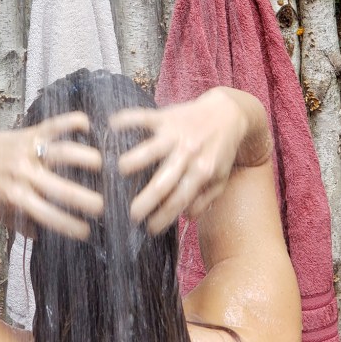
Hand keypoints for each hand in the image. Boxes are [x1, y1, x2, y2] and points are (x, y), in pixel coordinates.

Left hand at [0, 112, 102, 239]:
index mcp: (15, 199)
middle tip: (107, 206)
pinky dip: (73, 122)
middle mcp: (23, 175)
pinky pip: (54, 125)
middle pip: (61, 188)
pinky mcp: (28, 133)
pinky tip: (90, 125)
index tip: (89, 232)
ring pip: (63, 153)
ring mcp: (27, 151)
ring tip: (108, 166)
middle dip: (87, 200)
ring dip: (88, 159)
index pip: (49, 216)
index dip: (71, 226)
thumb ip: (24, 225)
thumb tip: (52, 239)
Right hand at [111, 88, 253, 233]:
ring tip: (116, 174)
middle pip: (162, 183)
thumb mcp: (221, 178)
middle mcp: (188, 154)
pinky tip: (111, 127)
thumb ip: (205, 200)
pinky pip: (143, 118)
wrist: (229, 112)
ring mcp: (175, 134)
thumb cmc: (221, 149)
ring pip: (149, 150)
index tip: (149, 229)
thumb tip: (186, 217)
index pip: (179, 200)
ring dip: (131, 162)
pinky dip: (127, 121)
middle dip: (144, 202)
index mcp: (202, 171)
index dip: (163, 218)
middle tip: (130, 215)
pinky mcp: (166, 116)